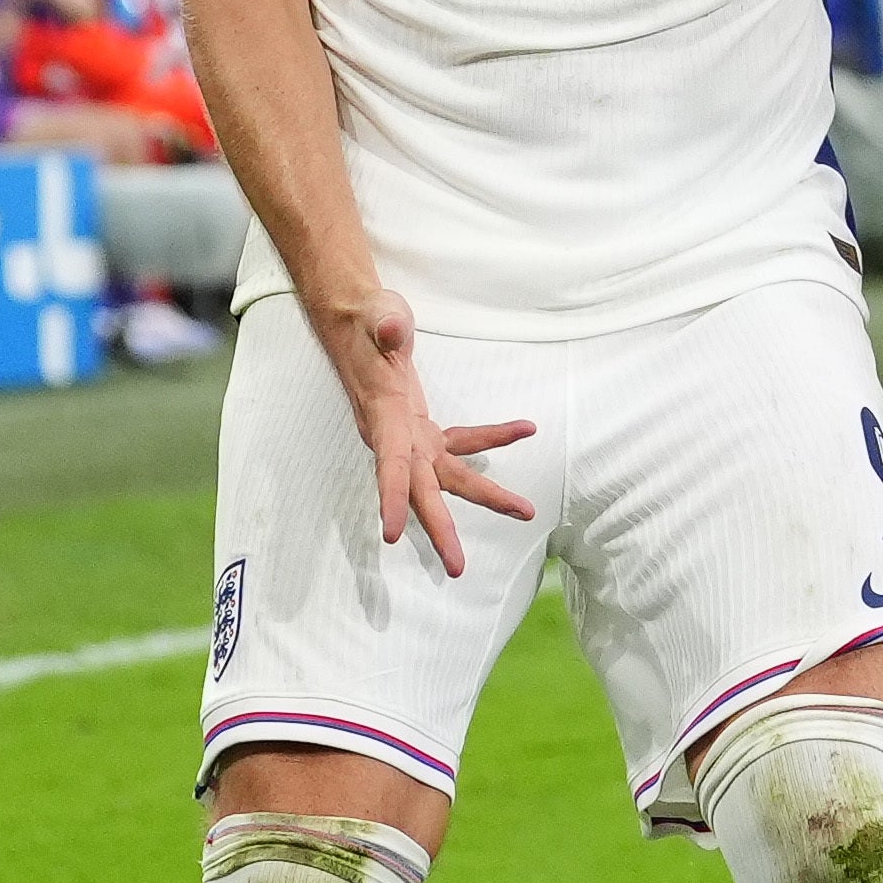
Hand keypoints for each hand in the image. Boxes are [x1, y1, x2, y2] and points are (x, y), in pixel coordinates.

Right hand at [314, 288, 533, 577]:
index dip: (392, 498)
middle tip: (458, 568)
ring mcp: (411, 434)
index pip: (388, 464)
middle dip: (439, 530)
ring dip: (486, 495)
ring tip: (525, 512)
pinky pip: (461, 439)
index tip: (391, 534)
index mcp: (384, 416)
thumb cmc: (367, 317)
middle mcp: (396, 435)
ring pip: (449, 475)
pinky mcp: (422, 426)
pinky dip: (494, 436)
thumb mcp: (376, 314)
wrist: (356, 318)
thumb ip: (384, 325)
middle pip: (421, 490)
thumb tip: (392, 329)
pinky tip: (525, 429)